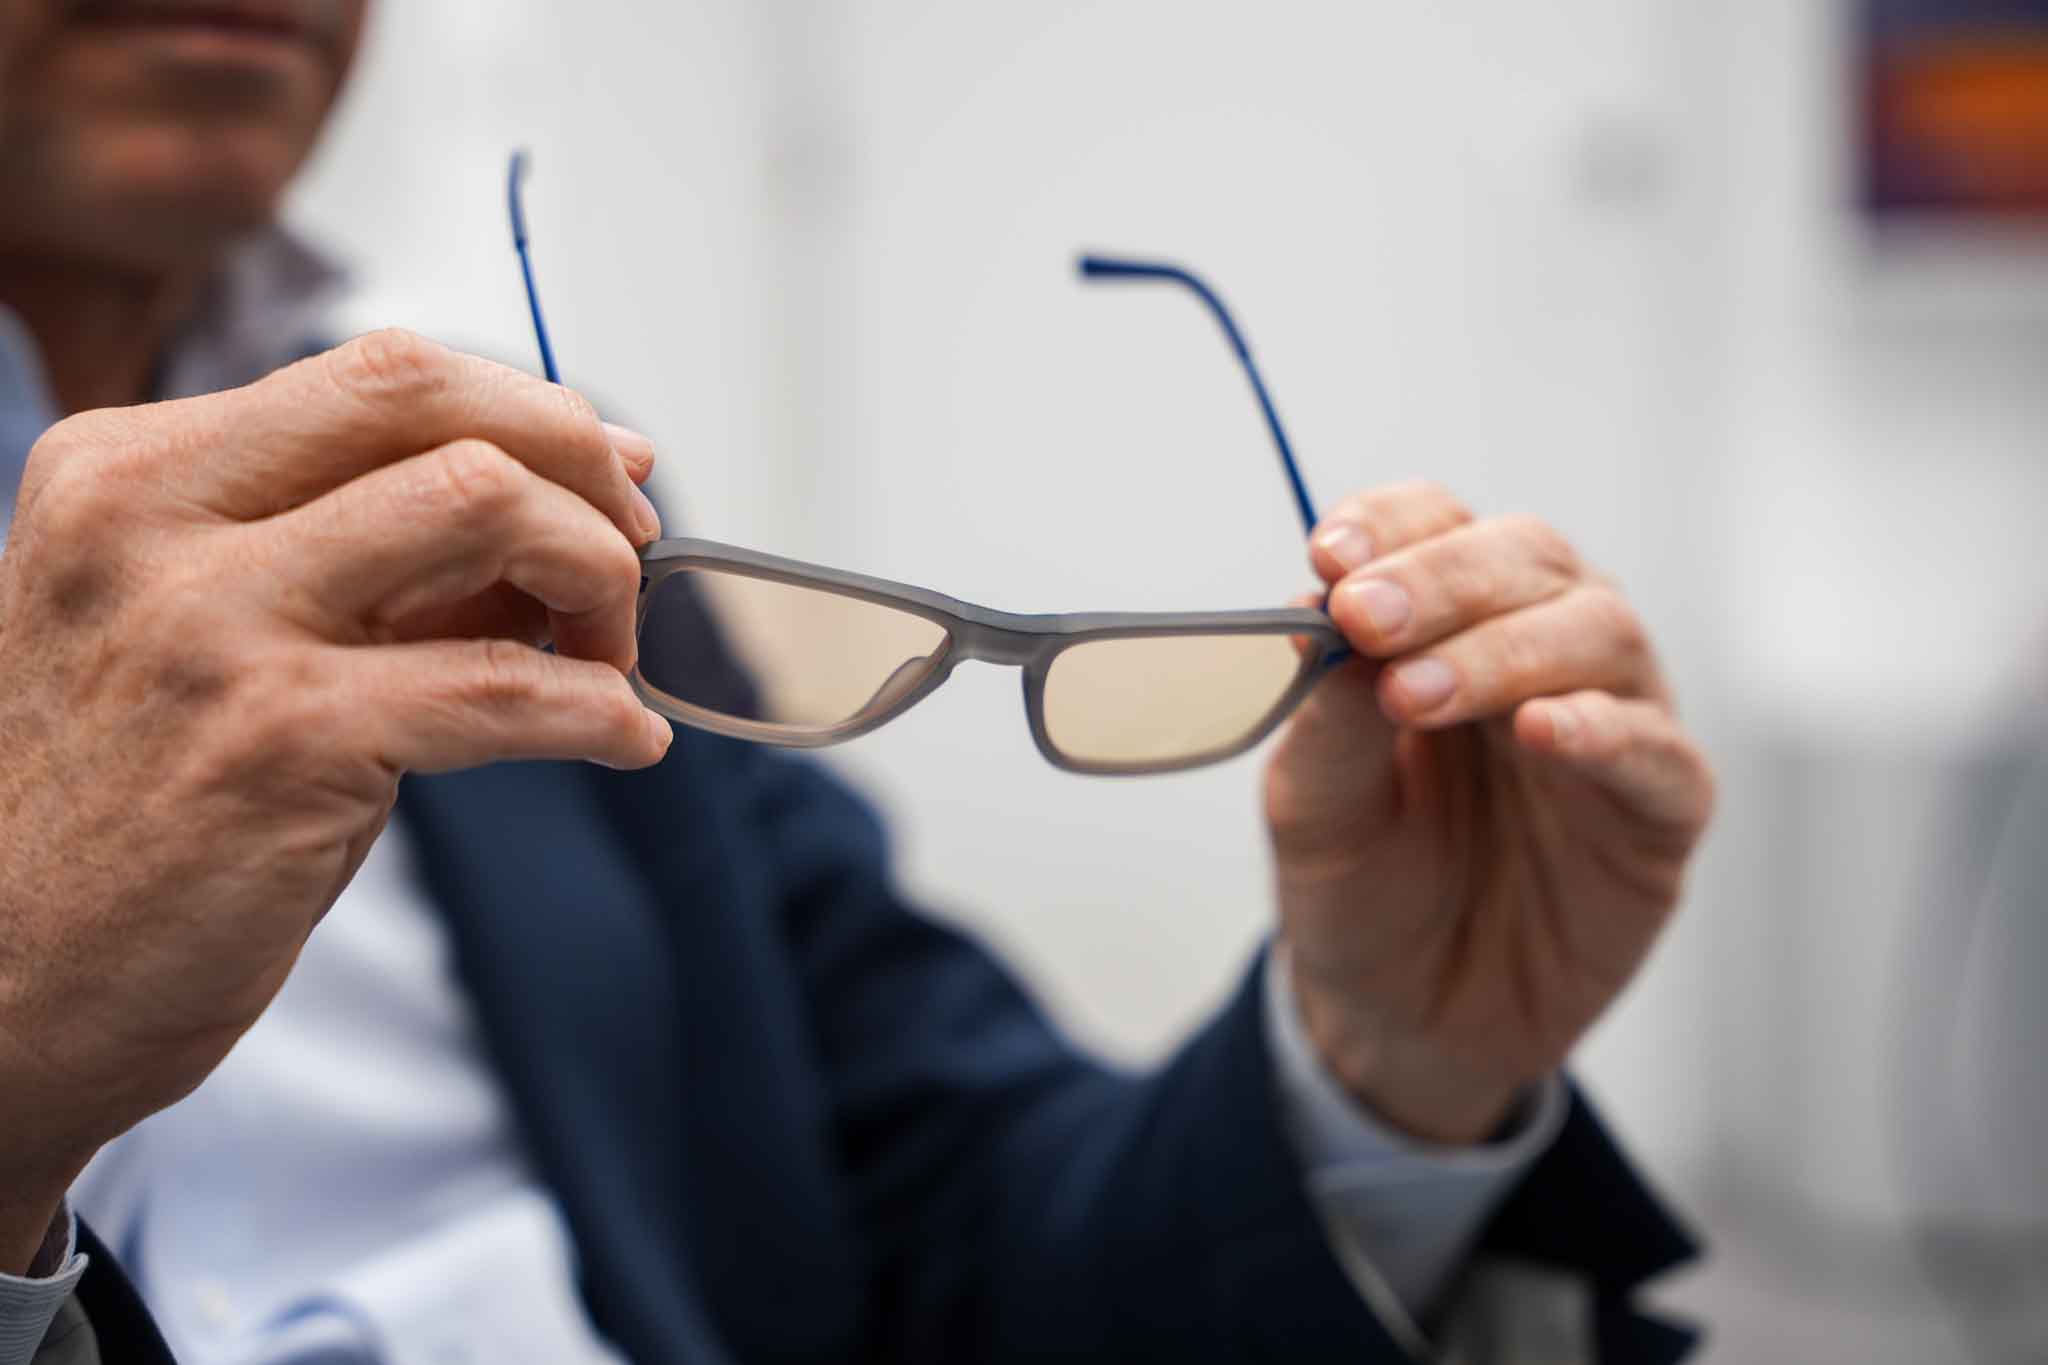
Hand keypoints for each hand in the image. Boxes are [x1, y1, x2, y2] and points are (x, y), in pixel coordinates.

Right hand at [0, 331, 670, 1270]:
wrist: (0, 989)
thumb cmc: (130, 810)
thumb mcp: (217, 637)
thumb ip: (372, 558)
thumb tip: (580, 486)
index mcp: (127, 470)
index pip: (382, 376)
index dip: (530, 412)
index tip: (610, 477)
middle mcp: (151, 519)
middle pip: (430, 397)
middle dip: (573, 459)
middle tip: (633, 552)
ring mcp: (207, 625)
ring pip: (484, 503)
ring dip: (595, 575)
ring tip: (614, 659)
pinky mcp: (277, 743)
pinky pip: (503, 686)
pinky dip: (599, 709)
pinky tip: (627, 738)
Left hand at [1264, 482, 1713, 1144]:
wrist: (1402, 1017)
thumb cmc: (1363, 887)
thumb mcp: (1314, 807)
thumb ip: (1325, 719)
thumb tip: (1322, 626)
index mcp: (1448, 623)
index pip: (1436, 525)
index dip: (1390, 526)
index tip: (1329, 557)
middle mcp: (1541, 648)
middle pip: (1526, 558)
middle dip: (1443, 579)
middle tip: (1368, 618)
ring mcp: (1612, 722)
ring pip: (1600, 631)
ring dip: (1503, 650)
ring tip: (1420, 694)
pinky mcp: (1659, 811)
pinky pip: (1658, 752)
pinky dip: (1604, 731)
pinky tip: (1543, 733)